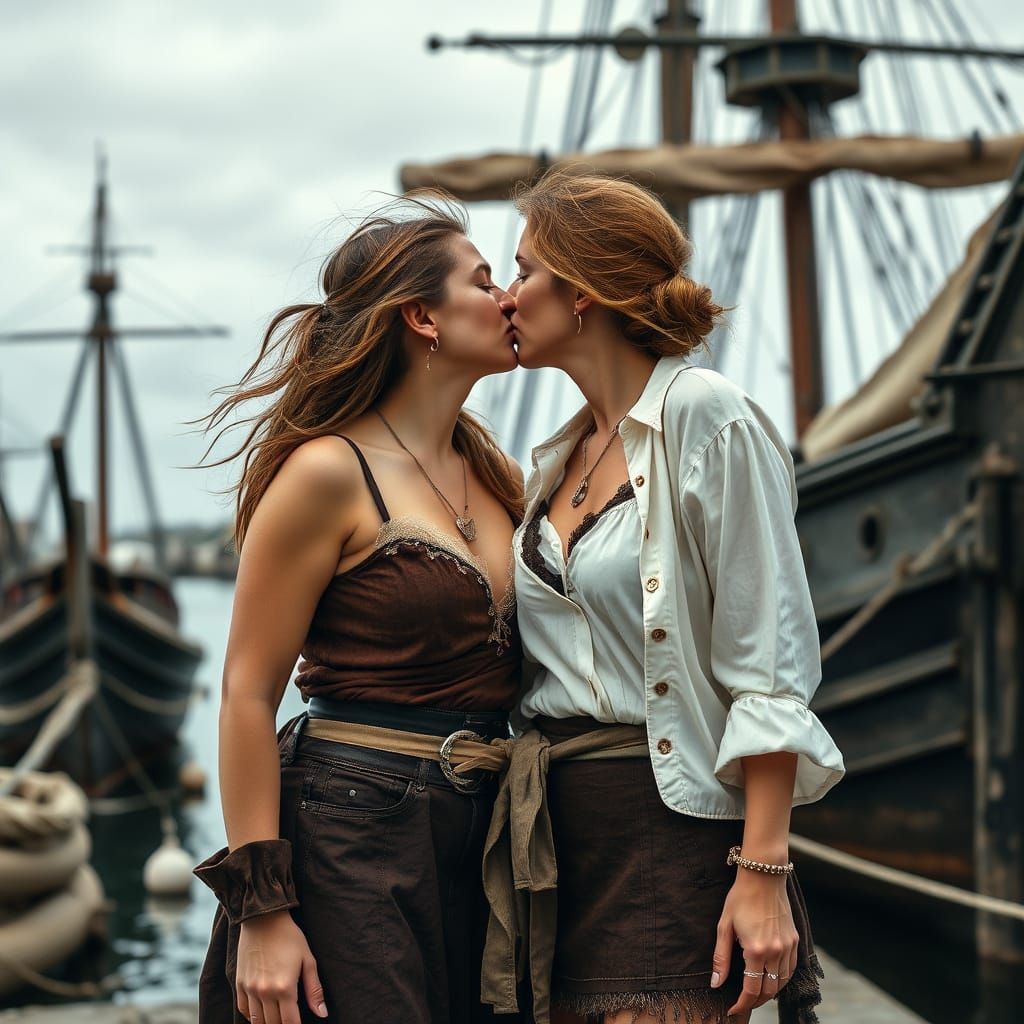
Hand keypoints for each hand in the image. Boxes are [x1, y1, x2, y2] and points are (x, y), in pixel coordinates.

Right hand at [236, 909, 327, 1022]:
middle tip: (289, 1018)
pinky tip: (261, 1012)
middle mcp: (265, 992)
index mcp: (285, 987)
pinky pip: (243, 1010)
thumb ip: (314, 989)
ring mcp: (250, 989)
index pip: (290, 1023)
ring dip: (268, 1023)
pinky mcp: (239, 984)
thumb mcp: (308, 960)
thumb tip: (322, 1014)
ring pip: (257, 1021)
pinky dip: (251, 1016)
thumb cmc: (289, 937)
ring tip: (277, 1017)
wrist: (263, 918)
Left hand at [710, 870, 798, 1016]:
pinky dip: (783, 980)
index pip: (751, 990)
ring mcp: (788, 946)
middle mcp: (776, 951)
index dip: (742, 1004)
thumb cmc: (740, 898)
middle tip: (743, 1003)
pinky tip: (772, 979)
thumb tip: (716, 984)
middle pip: (769, 991)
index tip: (732, 1010)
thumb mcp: (724, 925)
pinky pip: (792, 969)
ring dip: (769, 992)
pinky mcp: (795, 940)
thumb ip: (721, 957)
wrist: (763, 875)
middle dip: (755, 1001)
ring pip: (782, 983)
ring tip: (756, 993)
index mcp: (756, 949)